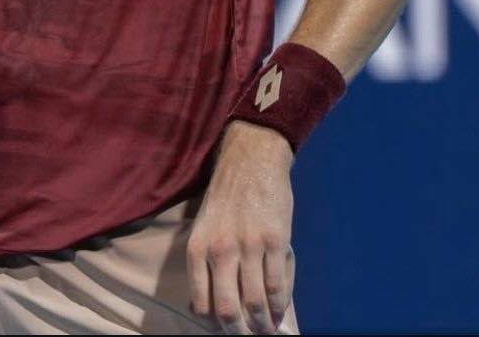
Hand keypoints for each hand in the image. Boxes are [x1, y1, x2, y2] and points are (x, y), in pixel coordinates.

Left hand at [187, 121, 295, 334]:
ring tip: (267, 329)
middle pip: (229, 312)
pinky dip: (280, 306)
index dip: (216, 326)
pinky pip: (278, 286)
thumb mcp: (204, 228)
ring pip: (256, 304)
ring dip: (263, 324)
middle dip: (240, 332)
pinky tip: (280, 311)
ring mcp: (249, 246)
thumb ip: (205, 264)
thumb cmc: (226, 197)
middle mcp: (220, 250)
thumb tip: (204, 309)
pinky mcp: (275, 241)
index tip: (226, 330)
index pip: (202, 305)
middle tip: (249, 335)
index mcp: (198, 248)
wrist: (251, 160)